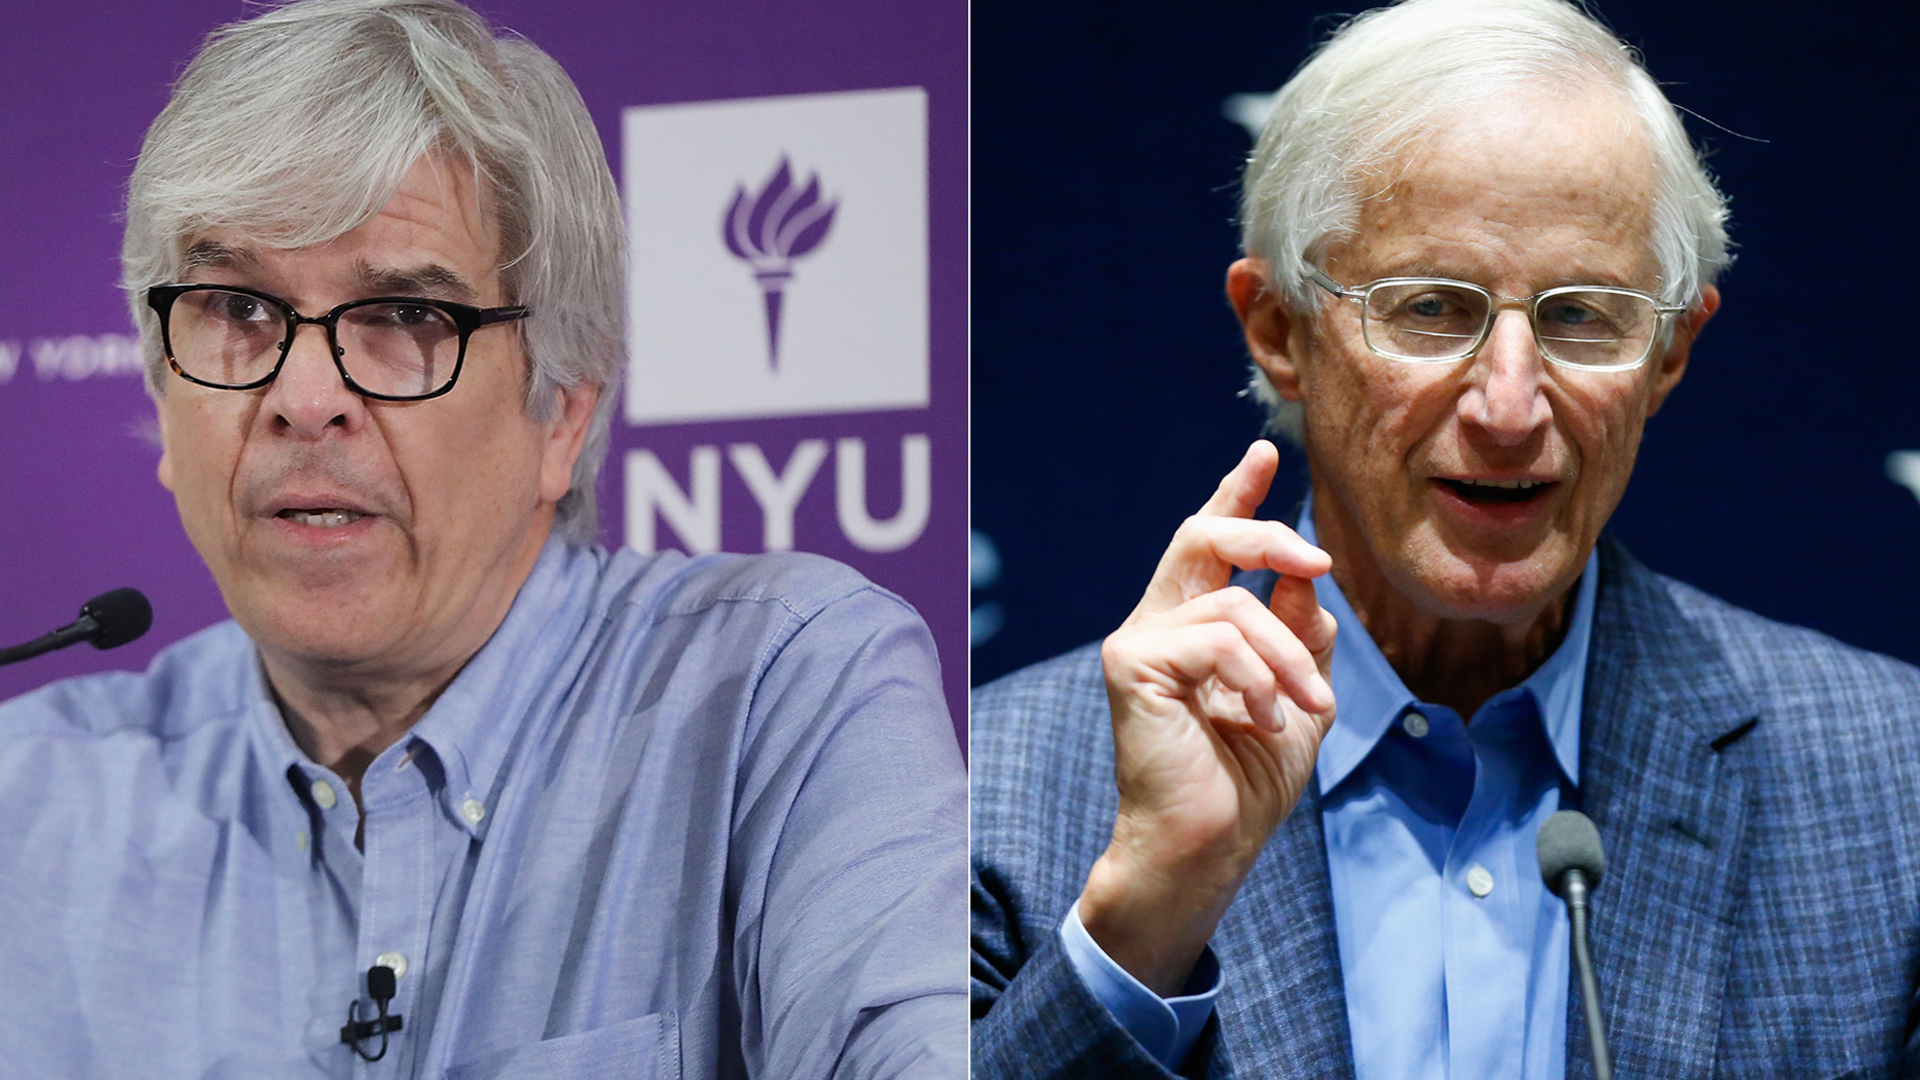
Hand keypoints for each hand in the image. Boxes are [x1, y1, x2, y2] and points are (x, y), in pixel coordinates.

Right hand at [1079, 440, 1337, 994]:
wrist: (1205, 847)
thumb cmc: (1244, 783)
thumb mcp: (1296, 696)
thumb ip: (1299, 634)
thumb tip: (1307, 577)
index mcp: (1192, 627)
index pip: (1212, 544)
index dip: (1237, 493)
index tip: (1263, 452)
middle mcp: (1157, 623)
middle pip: (1204, 537)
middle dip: (1266, 532)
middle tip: (1319, 560)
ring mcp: (1138, 642)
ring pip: (1231, 604)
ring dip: (1289, 656)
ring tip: (1309, 708)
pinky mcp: (1132, 665)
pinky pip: (1216, 640)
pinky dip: (1258, 679)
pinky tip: (1267, 719)